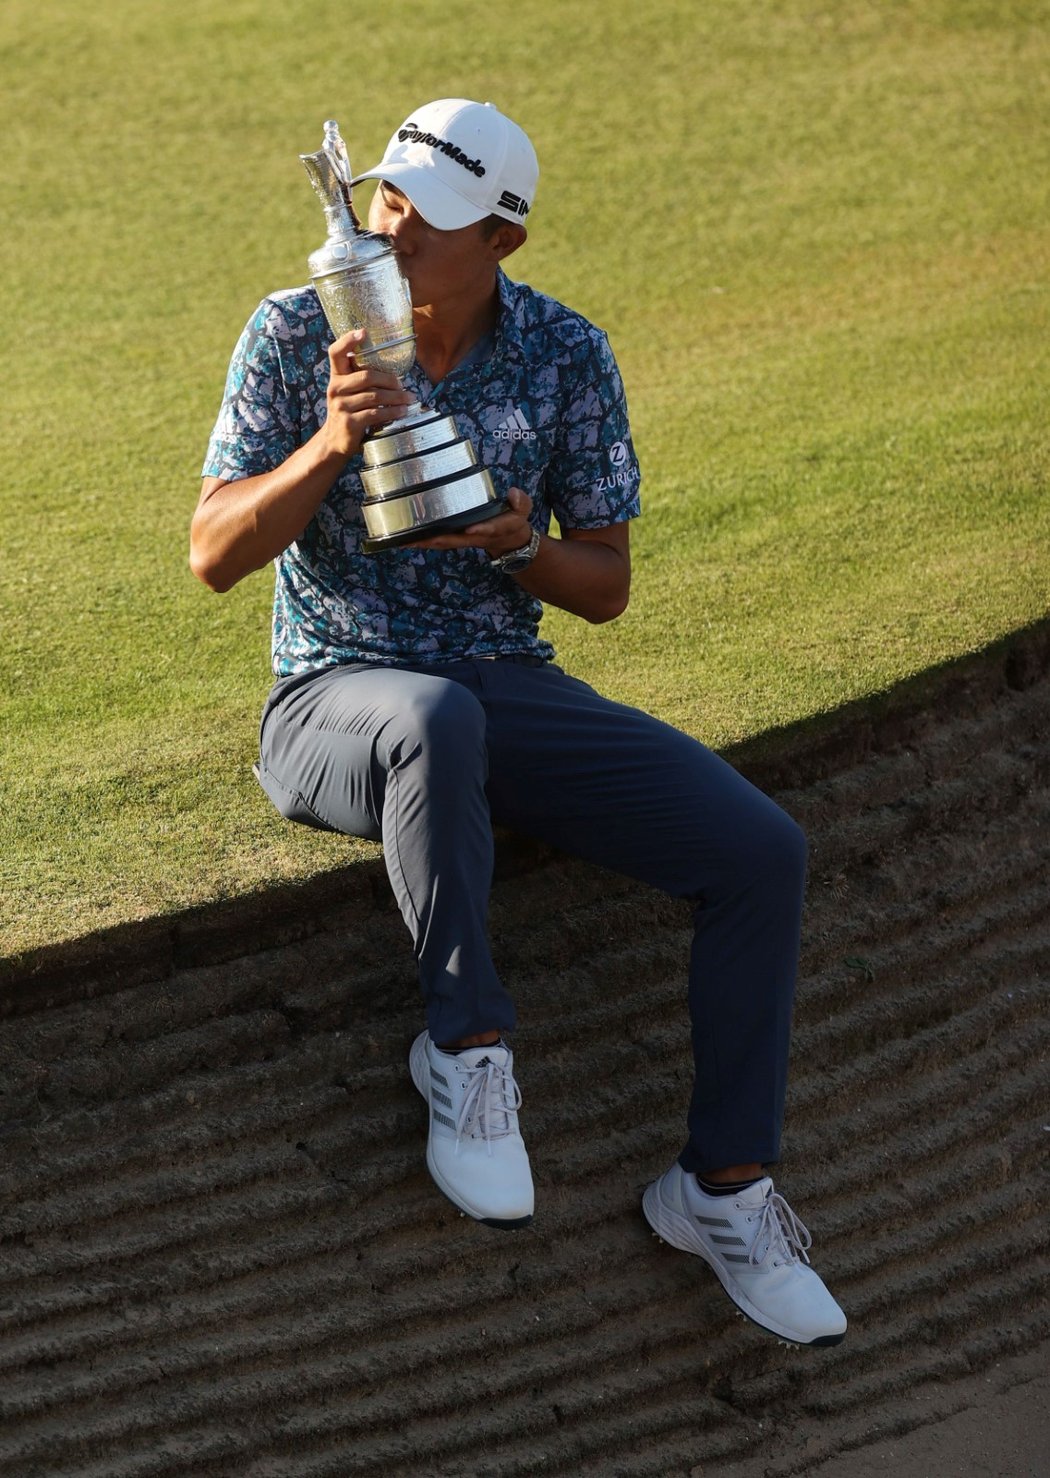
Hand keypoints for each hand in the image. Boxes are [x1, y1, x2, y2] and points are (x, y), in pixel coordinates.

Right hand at [321, 329, 414, 460]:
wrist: (335, 440)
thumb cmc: (349, 410)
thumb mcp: (349, 391)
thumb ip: (361, 379)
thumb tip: (394, 373)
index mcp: (336, 376)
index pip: (335, 352)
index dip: (347, 340)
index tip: (363, 332)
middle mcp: (335, 388)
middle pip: (366, 376)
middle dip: (389, 380)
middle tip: (403, 385)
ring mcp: (341, 406)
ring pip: (374, 396)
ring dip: (395, 398)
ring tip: (409, 399)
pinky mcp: (349, 422)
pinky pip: (375, 414)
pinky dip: (392, 412)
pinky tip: (401, 412)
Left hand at [408, 487, 536, 556]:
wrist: (508, 539)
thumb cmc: (513, 520)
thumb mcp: (523, 510)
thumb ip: (521, 502)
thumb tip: (513, 494)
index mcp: (494, 528)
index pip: (487, 529)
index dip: (480, 529)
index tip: (471, 529)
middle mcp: (474, 535)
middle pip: (453, 540)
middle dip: (434, 540)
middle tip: (413, 539)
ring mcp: (463, 538)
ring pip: (440, 542)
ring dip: (422, 543)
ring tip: (400, 540)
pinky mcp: (455, 536)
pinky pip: (436, 539)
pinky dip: (421, 540)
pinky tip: (404, 537)